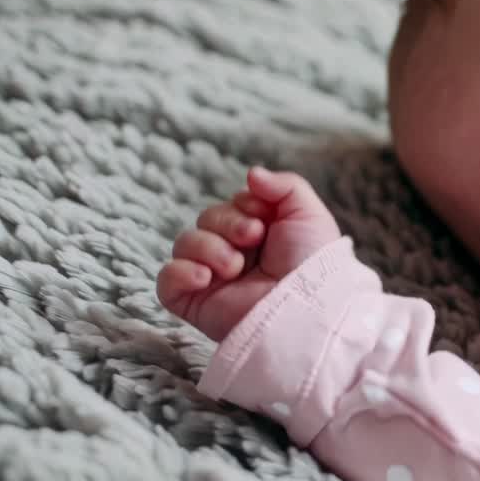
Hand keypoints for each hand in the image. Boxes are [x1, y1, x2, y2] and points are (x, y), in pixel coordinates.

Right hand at [157, 167, 340, 341]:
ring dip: (209, 248)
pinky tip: (205, 278)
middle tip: (253, 239)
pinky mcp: (195, 302)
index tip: (264, 220)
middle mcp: (233, 254)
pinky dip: (181, 272)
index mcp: (257, 234)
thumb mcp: (308, 214)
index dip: (244, 206)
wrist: (305, 307)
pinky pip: (166, 280)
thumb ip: (284, 185)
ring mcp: (212, 279)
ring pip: (185, 243)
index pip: (231, 204)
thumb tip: (252, 173)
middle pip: (206, 219)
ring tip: (235, 267)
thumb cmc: (313, 264)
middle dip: (228, 224)